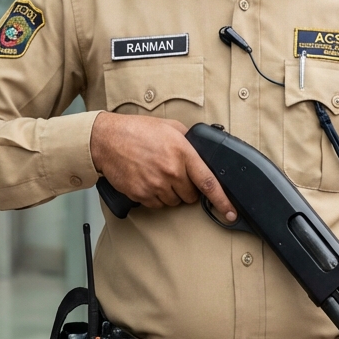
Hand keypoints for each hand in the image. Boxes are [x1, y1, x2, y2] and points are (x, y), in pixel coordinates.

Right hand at [90, 112, 235, 219]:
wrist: (107, 139)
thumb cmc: (137, 131)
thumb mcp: (170, 126)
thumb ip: (189, 141)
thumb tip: (202, 153)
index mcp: (183, 153)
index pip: (208, 182)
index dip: (222, 200)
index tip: (231, 212)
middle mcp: (171, 171)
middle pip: (191, 196)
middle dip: (187, 188)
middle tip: (174, 174)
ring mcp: (155, 185)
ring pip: (174, 202)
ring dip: (170, 193)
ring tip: (157, 174)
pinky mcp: (141, 194)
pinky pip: (156, 205)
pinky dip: (155, 196)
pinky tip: (147, 180)